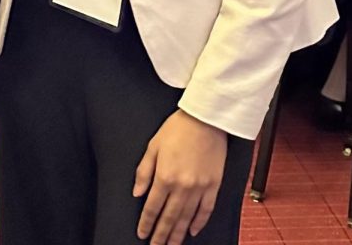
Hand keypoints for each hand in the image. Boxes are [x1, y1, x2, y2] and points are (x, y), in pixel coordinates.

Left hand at [134, 109, 227, 242]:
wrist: (206, 118)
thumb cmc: (179, 127)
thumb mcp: (153, 146)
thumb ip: (144, 171)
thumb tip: (137, 193)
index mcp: (165, 176)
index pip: (152, 208)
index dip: (146, 223)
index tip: (142, 234)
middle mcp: (182, 186)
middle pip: (169, 218)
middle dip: (160, 235)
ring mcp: (199, 188)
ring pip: (186, 218)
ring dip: (177, 235)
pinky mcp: (213, 185)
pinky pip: (206, 210)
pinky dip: (199, 223)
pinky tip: (192, 231)